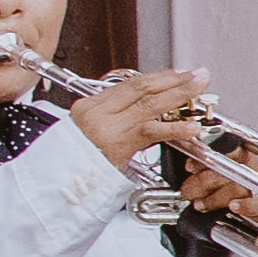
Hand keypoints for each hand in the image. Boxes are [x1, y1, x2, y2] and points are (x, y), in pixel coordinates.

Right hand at [60, 67, 215, 166]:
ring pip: (149, 105)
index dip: (159, 78)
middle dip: (174, 81)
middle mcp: (97, 112)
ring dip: (178, 96)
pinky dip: (174, 128)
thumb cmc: (76, 161)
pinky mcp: (117, 145)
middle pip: (142, 89)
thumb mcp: (92, 132)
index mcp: (91, 105)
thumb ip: (117, 117)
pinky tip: (191, 127)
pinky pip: (150, 132)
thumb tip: (150, 107)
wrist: (58, 182)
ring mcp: (107, 127)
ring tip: (199, 89)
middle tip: (198, 75)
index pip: (131, 85)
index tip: (180, 74)